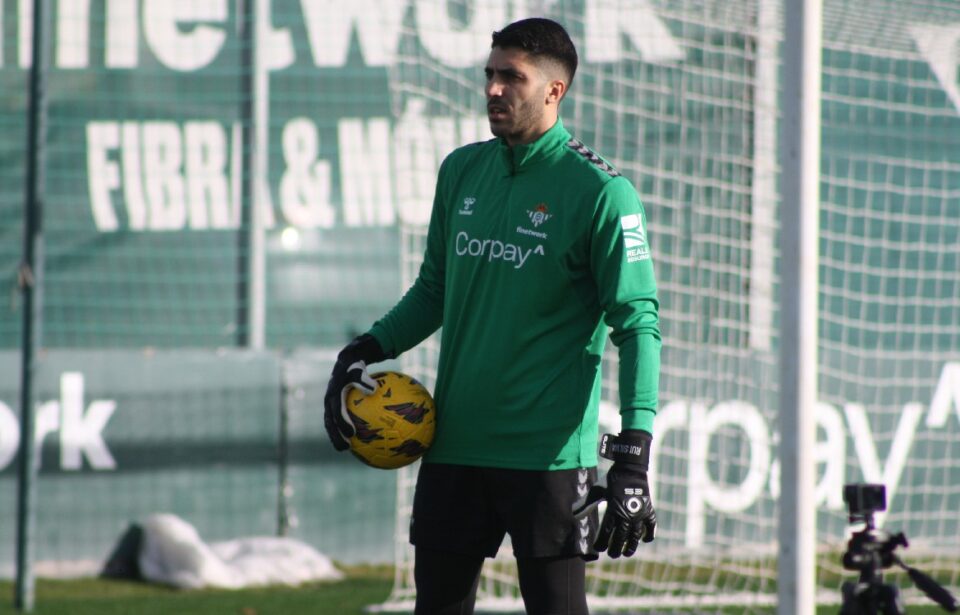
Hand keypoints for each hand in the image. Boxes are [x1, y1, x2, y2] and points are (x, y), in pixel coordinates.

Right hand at [323, 334, 386, 450]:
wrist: (346, 361)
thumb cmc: (354, 366)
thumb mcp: (358, 369)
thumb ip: (363, 379)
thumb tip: (373, 390)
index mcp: (332, 396)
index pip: (336, 412)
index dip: (342, 424)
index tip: (351, 434)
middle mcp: (329, 402)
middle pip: (330, 423)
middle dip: (335, 436)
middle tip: (345, 448)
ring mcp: (331, 405)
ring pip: (332, 424)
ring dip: (338, 436)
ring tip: (348, 448)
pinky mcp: (335, 407)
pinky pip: (339, 420)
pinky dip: (345, 429)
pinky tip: (359, 438)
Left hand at [594, 430, 656, 557]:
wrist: (630, 468)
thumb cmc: (612, 480)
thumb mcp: (597, 491)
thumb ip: (586, 504)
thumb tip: (572, 514)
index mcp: (613, 510)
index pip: (606, 532)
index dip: (602, 542)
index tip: (599, 549)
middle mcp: (627, 514)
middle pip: (621, 537)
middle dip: (616, 548)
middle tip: (613, 555)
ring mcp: (639, 513)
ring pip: (636, 535)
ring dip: (631, 546)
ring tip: (627, 553)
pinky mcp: (649, 510)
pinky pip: (651, 525)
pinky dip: (649, 533)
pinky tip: (645, 540)